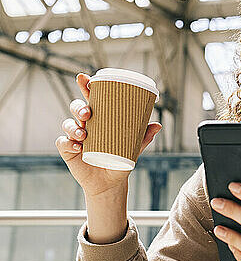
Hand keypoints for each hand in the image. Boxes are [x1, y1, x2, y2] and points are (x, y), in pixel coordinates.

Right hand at [55, 73, 161, 197]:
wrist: (111, 182)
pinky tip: (77, 147)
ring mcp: (75, 137)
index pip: (91, 98)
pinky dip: (68, 143)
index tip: (84, 77)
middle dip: (79, 107)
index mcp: (100, 118)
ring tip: (84, 134)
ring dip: (73, 126)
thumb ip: (144, 136)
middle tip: (88, 113)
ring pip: (68, 124)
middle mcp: (86, 124)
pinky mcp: (68, 151)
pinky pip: (62, 142)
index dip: (85, 86)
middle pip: (77, 108)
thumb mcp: (134, 147)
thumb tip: (158, 125)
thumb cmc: (121, 159)